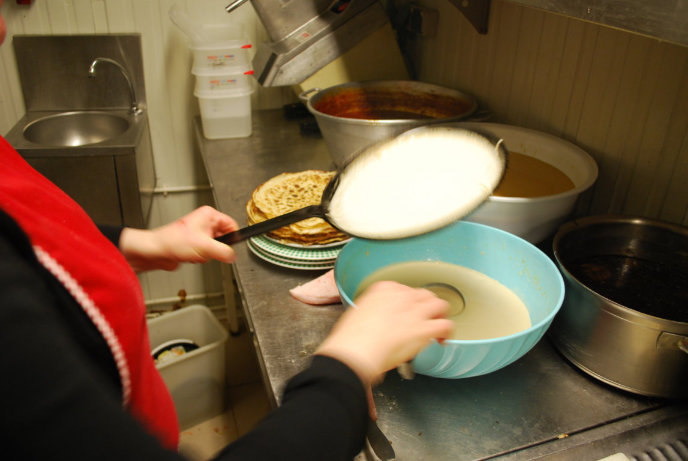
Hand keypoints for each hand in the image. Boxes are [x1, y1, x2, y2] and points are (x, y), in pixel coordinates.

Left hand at [118, 206, 237, 271]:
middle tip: (207, 250)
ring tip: (196, 252)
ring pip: (215, 247)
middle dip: (217, 248)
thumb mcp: (205, 247)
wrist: (156, 252)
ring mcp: (199, 233)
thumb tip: (233, 255)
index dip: (233, 237)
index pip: (231, 224)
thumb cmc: (172, 241)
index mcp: (209, 215)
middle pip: (224, 237)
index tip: (231, 247)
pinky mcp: (195, 244)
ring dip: (208, 254)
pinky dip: (202, 257)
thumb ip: (224, 252)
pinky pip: (207, 253)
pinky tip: (192, 256)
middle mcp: (204, 222)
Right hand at [315, 281, 453, 386]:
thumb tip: (377, 321)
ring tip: (435, 327)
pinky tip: (441, 341)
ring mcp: (414, 311)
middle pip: (423, 294)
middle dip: (425, 306)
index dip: (407, 303)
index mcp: (383, 289)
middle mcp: (402, 296)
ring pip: (439, 305)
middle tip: (423, 318)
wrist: (354, 351)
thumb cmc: (350, 339)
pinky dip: (446, 332)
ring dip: (439, 315)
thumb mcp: (357, 313)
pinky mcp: (423, 329)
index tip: (404, 312)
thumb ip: (373, 312)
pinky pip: (445, 325)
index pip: (403, 289)